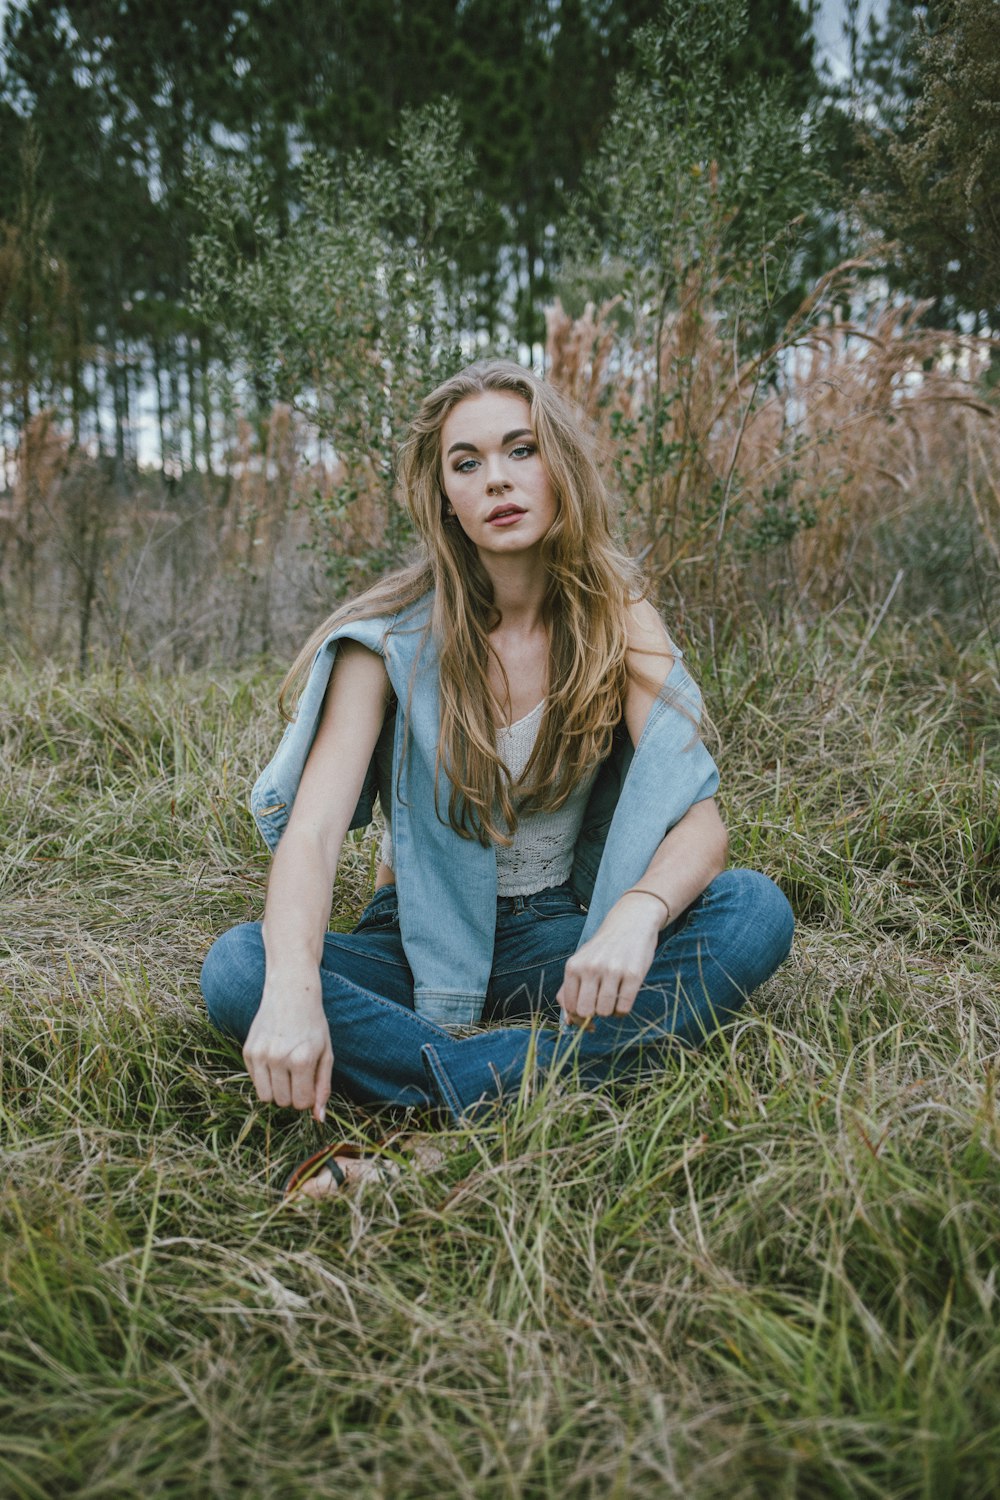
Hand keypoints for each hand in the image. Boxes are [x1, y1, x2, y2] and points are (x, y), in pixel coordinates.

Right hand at [242, 973, 332, 1122]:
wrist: (290, 992)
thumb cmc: (313, 1024)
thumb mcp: (325, 1054)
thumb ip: (323, 1088)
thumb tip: (319, 1119)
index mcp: (301, 1060)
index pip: (301, 1103)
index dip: (308, 1097)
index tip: (310, 1081)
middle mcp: (278, 1058)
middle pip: (282, 1102)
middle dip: (292, 1094)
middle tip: (298, 1073)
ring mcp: (260, 1054)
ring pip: (266, 1097)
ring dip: (277, 1090)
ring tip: (286, 1070)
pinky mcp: (247, 1051)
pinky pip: (254, 1081)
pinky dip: (265, 1078)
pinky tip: (274, 1058)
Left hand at [557, 892, 663, 1026]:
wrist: (631, 922)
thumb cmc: (603, 948)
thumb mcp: (581, 962)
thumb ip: (570, 990)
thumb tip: (568, 1022)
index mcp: (573, 966)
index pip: (570, 1006)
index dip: (577, 1018)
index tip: (586, 1016)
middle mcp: (591, 968)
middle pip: (586, 1012)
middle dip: (593, 1015)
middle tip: (600, 1005)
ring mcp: (612, 970)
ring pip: (605, 1012)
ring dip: (610, 1011)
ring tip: (613, 998)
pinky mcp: (634, 974)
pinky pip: (624, 1008)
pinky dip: (623, 1009)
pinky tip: (623, 996)